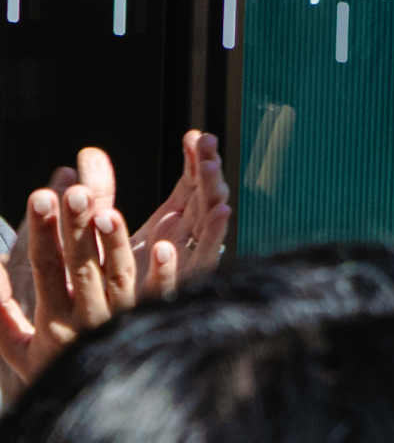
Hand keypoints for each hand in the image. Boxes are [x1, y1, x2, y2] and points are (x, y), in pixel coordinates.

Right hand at [0, 185, 149, 383]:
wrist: (97, 410)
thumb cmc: (56, 369)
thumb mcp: (17, 349)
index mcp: (53, 319)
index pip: (46, 268)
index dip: (43, 232)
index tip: (41, 195)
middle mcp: (87, 318)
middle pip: (82, 266)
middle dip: (76, 228)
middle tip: (74, 192)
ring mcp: (121, 320)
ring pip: (119, 275)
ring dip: (114, 243)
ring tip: (107, 210)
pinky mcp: (152, 324)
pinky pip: (160, 297)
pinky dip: (164, 273)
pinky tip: (167, 247)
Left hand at [73, 131, 230, 291]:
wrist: (89, 337)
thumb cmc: (93, 284)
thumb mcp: (95, 231)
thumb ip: (95, 193)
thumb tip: (88, 153)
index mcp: (166, 227)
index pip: (189, 186)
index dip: (194, 160)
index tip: (195, 135)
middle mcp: (180, 242)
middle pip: (204, 199)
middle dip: (207, 168)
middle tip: (206, 142)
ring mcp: (183, 263)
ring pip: (208, 223)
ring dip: (212, 194)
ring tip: (208, 168)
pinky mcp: (181, 287)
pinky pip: (203, 260)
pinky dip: (214, 236)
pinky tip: (219, 212)